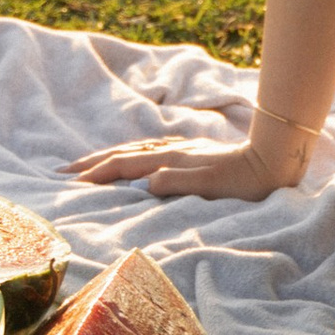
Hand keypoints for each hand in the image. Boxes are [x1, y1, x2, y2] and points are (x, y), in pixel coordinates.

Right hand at [64, 111, 312, 202]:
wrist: (272, 159)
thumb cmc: (244, 181)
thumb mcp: (211, 187)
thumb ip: (178, 182)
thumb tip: (145, 183)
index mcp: (172, 159)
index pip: (125, 164)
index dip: (96, 173)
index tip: (70, 182)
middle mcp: (172, 149)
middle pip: (123, 152)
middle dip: (91, 161)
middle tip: (62, 170)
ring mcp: (180, 148)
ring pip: (134, 148)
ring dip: (107, 156)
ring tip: (86, 163)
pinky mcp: (190, 151)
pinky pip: (148, 149)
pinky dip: (129, 153)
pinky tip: (131, 157)